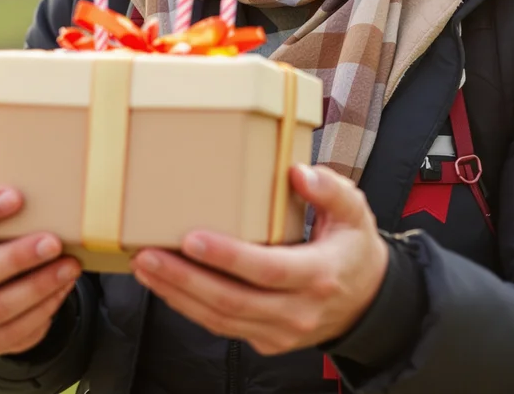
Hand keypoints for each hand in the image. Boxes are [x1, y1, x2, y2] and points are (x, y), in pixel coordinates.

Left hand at [131, 164, 387, 355]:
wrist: (369, 302)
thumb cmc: (353, 248)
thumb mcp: (355, 212)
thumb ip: (330, 189)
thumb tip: (298, 173)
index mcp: (319, 275)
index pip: (268, 270)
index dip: (228, 257)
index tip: (191, 238)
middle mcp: (298, 311)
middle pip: (233, 301)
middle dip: (184, 280)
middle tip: (147, 256)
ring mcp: (281, 332)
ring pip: (221, 319)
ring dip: (177, 295)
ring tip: (144, 267)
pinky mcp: (266, 342)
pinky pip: (222, 327)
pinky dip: (189, 308)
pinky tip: (165, 286)